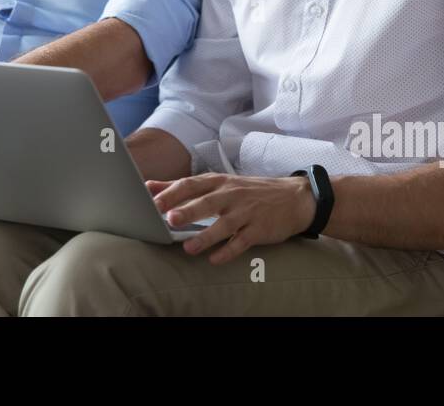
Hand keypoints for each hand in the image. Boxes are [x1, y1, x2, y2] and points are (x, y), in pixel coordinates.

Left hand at [146, 172, 315, 264]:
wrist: (293, 197)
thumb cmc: (248, 191)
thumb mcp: (219, 183)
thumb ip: (185, 187)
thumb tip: (150, 186)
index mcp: (219, 182)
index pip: (191, 184)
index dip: (172, 192)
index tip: (152, 201)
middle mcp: (231, 195)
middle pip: (206, 202)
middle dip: (187, 210)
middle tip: (169, 218)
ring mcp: (246, 213)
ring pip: (224, 225)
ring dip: (206, 236)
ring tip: (189, 247)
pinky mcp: (259, 230)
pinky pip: (242, 242)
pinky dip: (228, 251)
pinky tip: (215, 260)